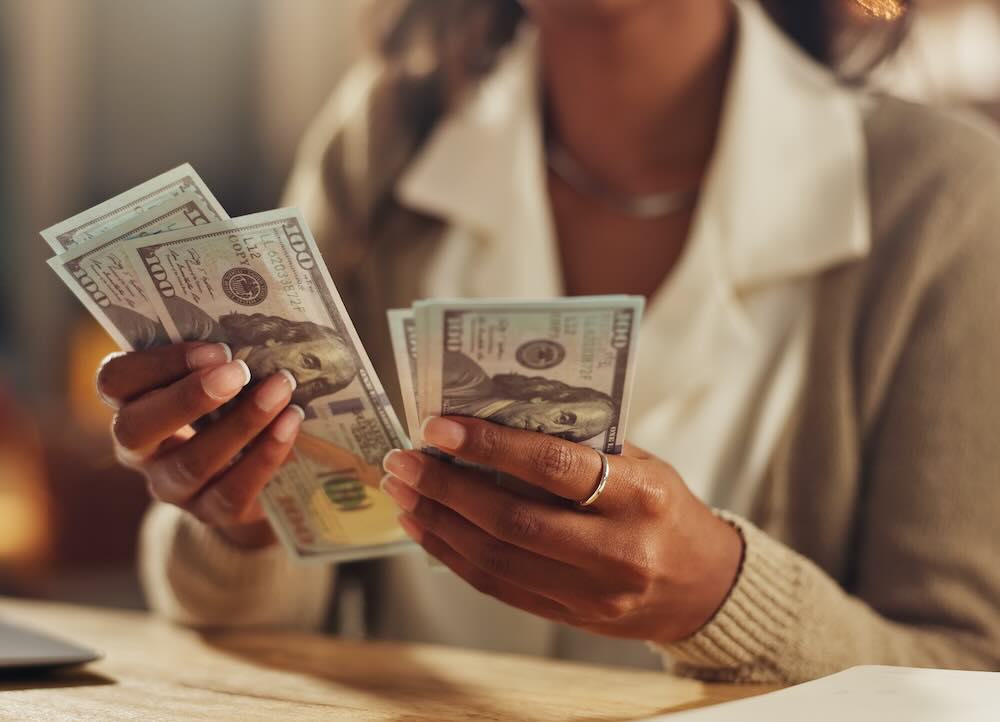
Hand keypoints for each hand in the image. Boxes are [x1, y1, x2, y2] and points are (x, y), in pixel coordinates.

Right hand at [97, 342, 303, 548]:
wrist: (252, 476)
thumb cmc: (232, 405)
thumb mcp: (219, 379)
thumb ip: (221, 359)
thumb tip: (259, 332)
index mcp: (131, 403)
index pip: (116, 381)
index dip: (158, 362)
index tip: (214, 348)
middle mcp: (140, 450)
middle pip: (136, 428)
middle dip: (188, 397)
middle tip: (238, 371)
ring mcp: (171, 486)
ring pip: (192, 462)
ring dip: (241, 423)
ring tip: (281, 390)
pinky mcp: (210, 512)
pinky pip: (232, 491)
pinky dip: (265, 456)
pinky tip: (291, 425)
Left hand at [380, 417, 742, 643]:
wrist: (703, 585)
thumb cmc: (664, 508)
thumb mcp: (642, 463)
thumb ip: (580, 444)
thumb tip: (496, 416)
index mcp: (640, 497)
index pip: (555, 467)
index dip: (490, 446)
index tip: (438, 426)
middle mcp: (617, 550)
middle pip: (513, 519)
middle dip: (446, 486)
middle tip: (404, 459)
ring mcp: (593, 593)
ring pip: (496, 558)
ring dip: (439, 522)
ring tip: (403, 491)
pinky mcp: (571, 617)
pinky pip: (498, 586)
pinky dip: (454, 555)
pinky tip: (427, 527)